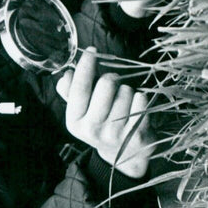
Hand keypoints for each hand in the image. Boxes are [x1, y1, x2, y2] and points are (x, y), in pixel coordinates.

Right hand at [56, 47, 154, 177]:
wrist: (124, 157)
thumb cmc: (101, 124)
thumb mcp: (81, 111)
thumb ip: (70, 91)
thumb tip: (66, 73)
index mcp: (74, 121)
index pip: (79, 87)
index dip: (86, 65)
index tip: (92, 51)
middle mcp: (93, 129)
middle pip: (106, 84)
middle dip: (111, 78)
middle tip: (113, 84)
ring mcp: (115, 133)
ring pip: (126, 91)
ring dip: (126, 91)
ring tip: (124, 103)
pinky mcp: (136, 135)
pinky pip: (141, 101)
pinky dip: (140, 98)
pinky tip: (136, 106)